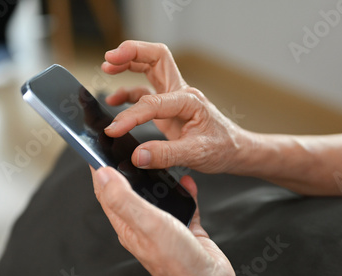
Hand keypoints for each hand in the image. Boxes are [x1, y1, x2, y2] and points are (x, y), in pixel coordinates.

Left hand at [91, 166, 273, 275]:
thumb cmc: (176, 260)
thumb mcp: (146, 224)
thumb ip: (123, 199)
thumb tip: (103, 174)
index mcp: (127, 225)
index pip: (107, 193)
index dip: (101, 171)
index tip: (99, 148)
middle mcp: (143, 225)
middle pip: (131, 191)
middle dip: (130, 169)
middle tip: (131, 148)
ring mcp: (164, 226)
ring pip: (158, 196)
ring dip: (158, 179)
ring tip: (161, 159)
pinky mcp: (185, 227)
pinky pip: (182, 203)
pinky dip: (184, 190)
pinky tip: (188, 182)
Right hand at [101, 40, 250, 173]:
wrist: (235, 151)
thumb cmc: (222, 148)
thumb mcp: (197, 154)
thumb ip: (166, 155)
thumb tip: (138, 156)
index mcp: (189, 100)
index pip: (153, 102)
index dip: (131, 116)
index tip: (114, 129)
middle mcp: (181, 93)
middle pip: (155, 58)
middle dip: (131, 53)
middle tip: (110, 57)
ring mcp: (174, 98)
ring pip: (150, 68)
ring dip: (128, 64)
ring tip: (107, 67)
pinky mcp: (168, 108)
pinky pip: (145, 92)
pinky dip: (128, 91)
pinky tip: (115, 99)